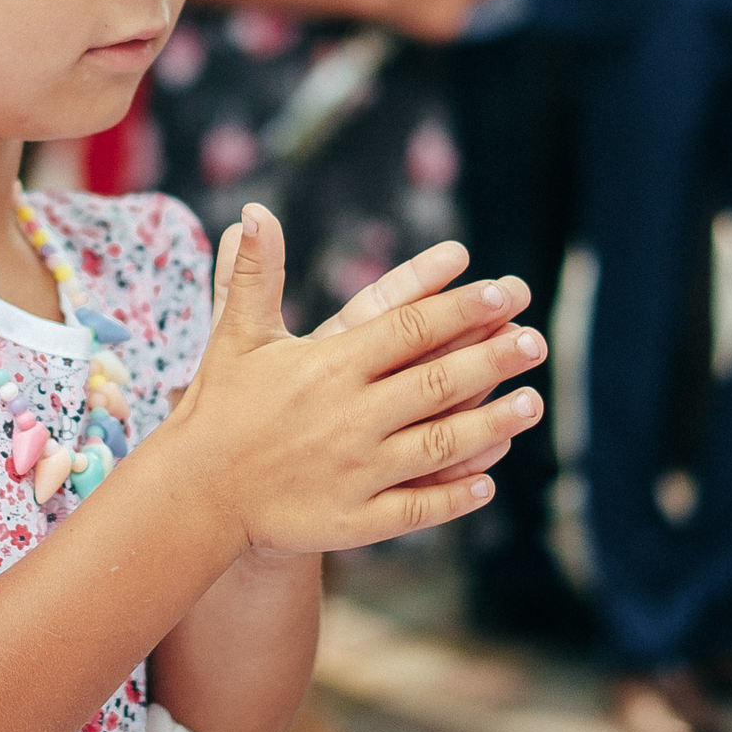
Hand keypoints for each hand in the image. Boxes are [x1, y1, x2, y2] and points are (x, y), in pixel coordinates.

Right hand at [171, 208, 542, 558]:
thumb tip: (253, 211)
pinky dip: (456, 494)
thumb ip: (255, 274)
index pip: (409, 328)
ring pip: (441, 444)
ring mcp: (357, 471)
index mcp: (329, 366)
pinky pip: (419, 506)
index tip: (502, 292)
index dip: (460, 308)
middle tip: (537, 342)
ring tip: (532, 403)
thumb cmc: (219, 408)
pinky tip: (488, 480)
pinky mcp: (355, 520)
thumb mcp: (237, 335)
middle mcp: (350, 416)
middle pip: (437, 381)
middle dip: (493, 359)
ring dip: (492, 423)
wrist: (194, 494)